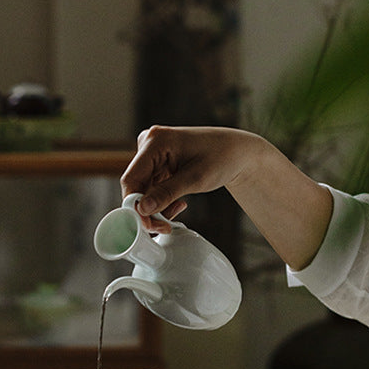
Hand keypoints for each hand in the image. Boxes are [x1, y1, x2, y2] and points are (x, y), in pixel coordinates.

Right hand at [120, 126, 331, 268]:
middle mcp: (148, 144)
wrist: (237, 152)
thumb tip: (142, 210)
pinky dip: (162, 201)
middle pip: (136, 186)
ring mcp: (152, 154)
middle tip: (164, 227)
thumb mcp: (195, 179)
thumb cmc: (221, 157)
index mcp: (155, 141)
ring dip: (156, 207)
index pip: (131, 179)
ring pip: (143, 190)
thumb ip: (166, 194)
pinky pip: (152, 188)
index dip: (134, 205)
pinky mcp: (158, 164)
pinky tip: (179, 204)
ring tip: (178, 211)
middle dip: (147, 210)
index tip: (145, 226)